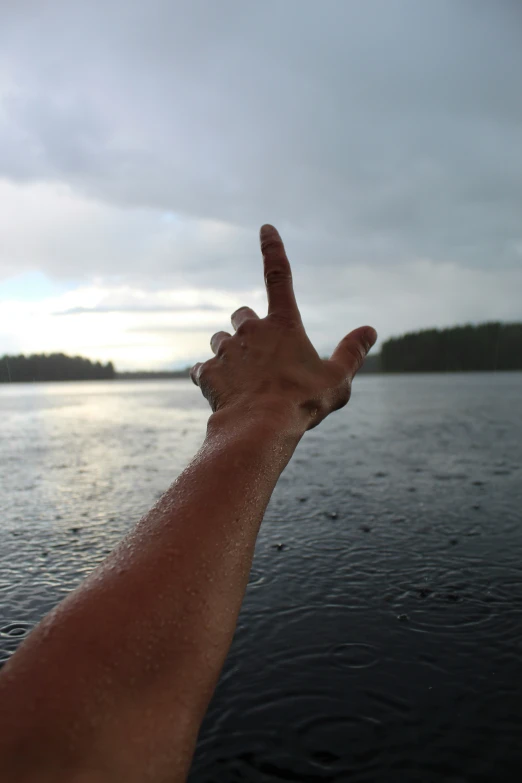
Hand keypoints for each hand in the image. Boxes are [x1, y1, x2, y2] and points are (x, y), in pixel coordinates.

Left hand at [191, 224, 376, 435]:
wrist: (259, 428)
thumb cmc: (303, 402)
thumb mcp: (337, 379)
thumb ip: (352, 352)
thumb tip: (369, 330)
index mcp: (284, 324)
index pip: (279, 276)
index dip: (273, 250)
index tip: (265, 228)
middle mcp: (251, 330)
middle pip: (242, 315)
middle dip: (248, 327)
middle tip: (259, 353)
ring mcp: (226, 350)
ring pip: (220, 339)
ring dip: (229, 352)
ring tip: (244, 379)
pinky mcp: (207, 371)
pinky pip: (203, 368)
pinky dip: (210, 376)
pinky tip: (224, 393)